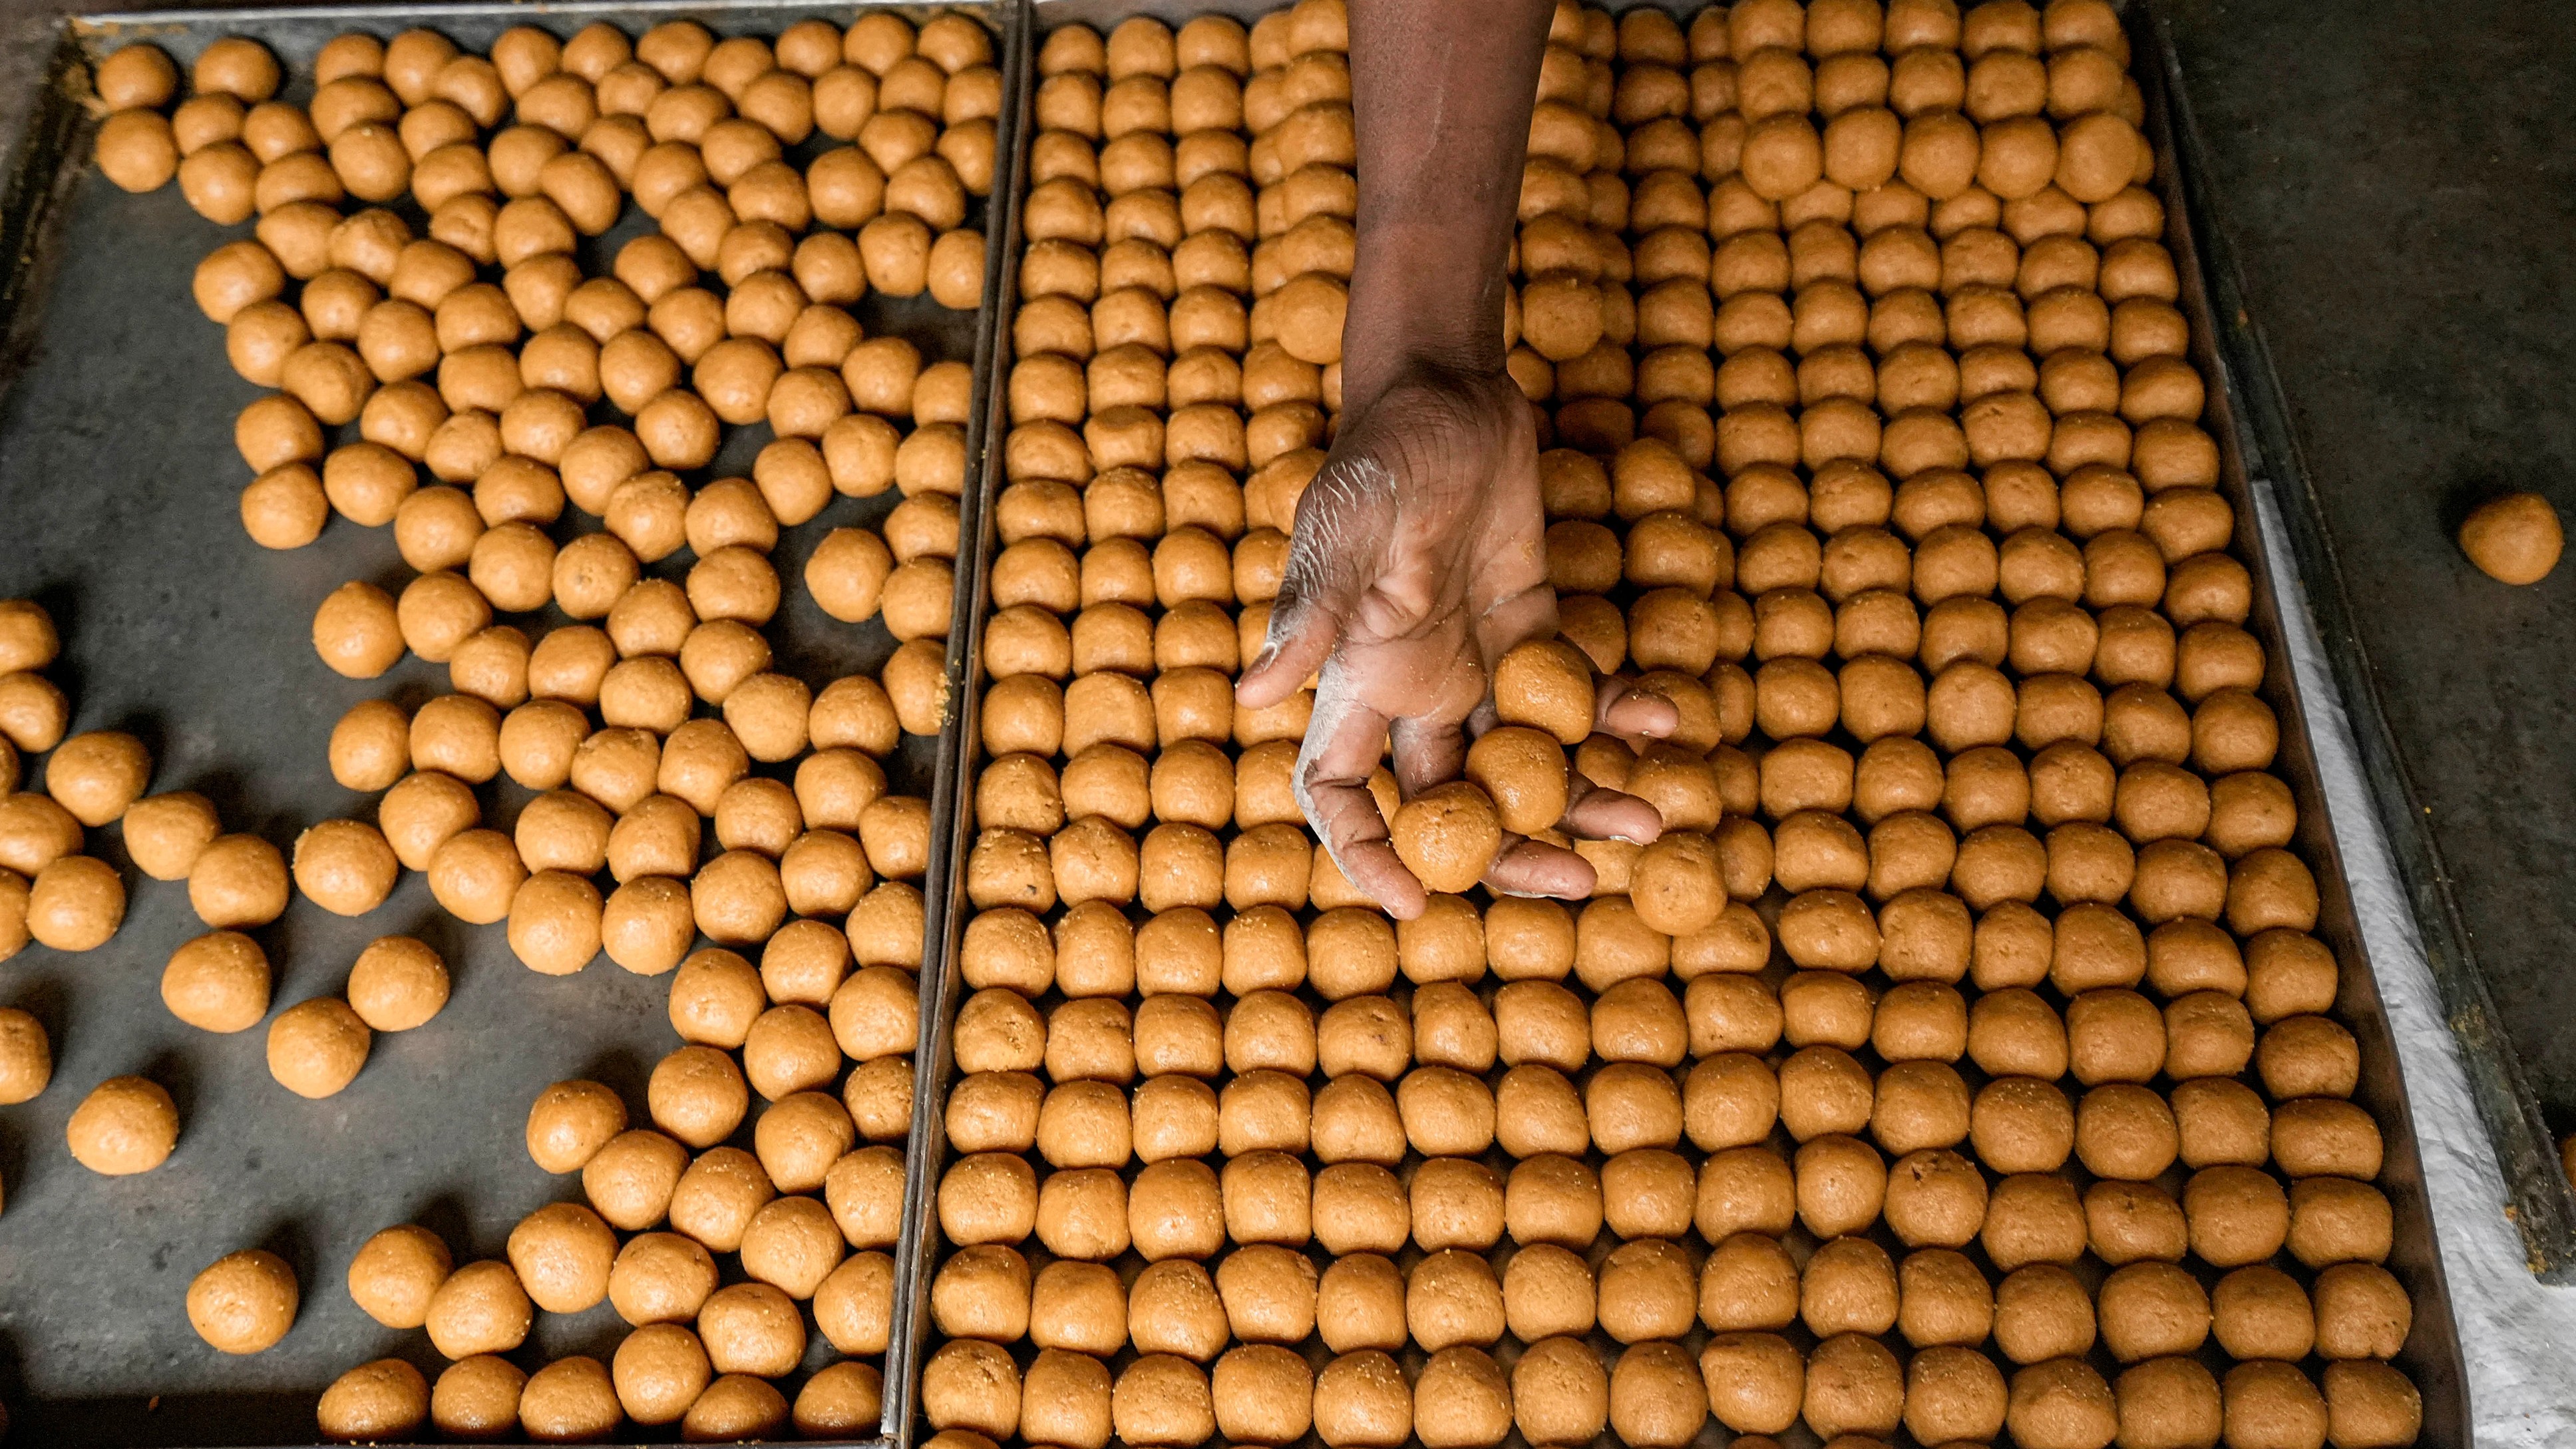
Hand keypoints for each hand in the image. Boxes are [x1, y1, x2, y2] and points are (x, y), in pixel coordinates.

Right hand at [1235, 361, 1677, 917]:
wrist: (1449, 390)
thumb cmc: (1384, 452)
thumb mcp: (1346, 526)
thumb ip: (1310, 610)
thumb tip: (1251, 693)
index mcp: (1358, 681)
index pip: (1339, 793)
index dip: (1365, 854)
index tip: (1416, 905)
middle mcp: (1415, 690)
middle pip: (1452, 806)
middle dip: (1511, 853)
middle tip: (1579, 882)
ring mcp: (1477, 665)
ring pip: (1527, 767)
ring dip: (1585, 799)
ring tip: (1653, 817)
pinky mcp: (1535, 632)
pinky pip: (1578, 698)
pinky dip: (1622, 715)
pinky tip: (1668, 718)